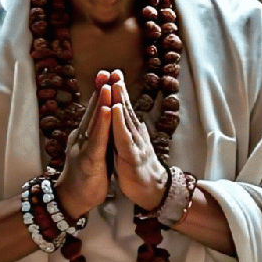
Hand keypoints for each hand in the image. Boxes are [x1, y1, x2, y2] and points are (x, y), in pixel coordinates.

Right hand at [54, 71, 113, 218]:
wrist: (72, 199)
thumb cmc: (86, 176)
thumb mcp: (94, 151)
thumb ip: (97, 135)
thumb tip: (102, 121)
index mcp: (85, 136)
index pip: (95, 111)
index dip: (101, 93)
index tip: (107, 75)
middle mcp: (82, 138)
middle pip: (93, 111)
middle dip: (100, 91)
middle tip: (106, 71)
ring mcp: (83, 148)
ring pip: (94, 122)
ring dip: (101, 103)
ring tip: (107, 86)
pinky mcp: (88, 160)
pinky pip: (97, 140)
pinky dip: (103, 125)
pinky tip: (108, 111)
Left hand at [110, 72, 168, 210]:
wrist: (150, 191)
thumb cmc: (136, 168)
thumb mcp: (128, 144)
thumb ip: (124, 129)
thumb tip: (120, 114)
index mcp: (130, 130)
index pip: (122, 107)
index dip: (117, 90)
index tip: (111, 72)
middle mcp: (134, 133)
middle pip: (125, 107)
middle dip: (119, 88)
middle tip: (114, 71)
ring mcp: (135, 143)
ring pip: (125, 118)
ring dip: (119, 99)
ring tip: (113, 83)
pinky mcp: (132, 155)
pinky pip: (124, 136)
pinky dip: (118, 122)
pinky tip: (114, 109)